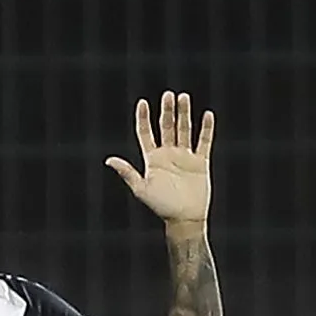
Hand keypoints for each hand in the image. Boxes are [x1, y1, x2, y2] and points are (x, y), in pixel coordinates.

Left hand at [106, 90, 212, 224]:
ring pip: (184, 130)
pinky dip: (206, 128)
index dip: (143, 118)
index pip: (145, 133)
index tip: (142, 102)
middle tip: (168, 95)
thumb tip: (108, 160)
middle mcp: (167, 155)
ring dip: (184, 114)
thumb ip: (127, 173)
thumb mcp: (141, 189)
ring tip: (183, 97)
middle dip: (167, 111)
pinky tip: (207, 114)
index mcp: (152, 159)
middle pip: (166, 127)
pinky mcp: (200, 162)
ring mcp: (184, 157)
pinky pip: (204, 141)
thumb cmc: (161, 207)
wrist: (184, 219)